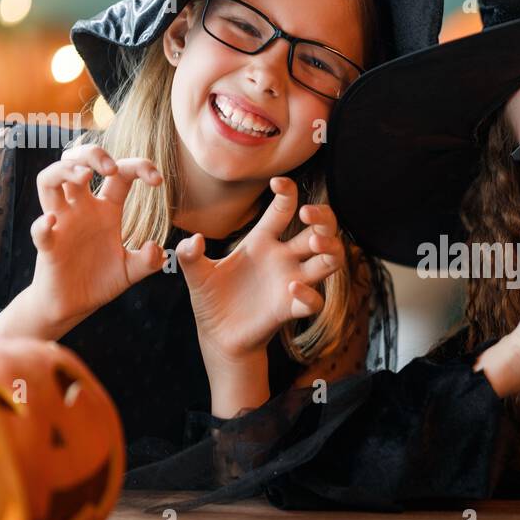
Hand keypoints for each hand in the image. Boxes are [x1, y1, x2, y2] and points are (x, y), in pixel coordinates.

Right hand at [0, 146, 163, 338]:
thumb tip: (156, 248)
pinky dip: (42, 224)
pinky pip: (40, 229)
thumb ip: (147, 261)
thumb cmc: (99, 281)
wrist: (72, 306)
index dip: (139, 167)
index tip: (157, 180)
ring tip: (84, 176)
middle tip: (111, 168)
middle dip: (93, 155)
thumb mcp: (131, 271)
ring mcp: (62, 224)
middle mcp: (81, 209)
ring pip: (48, 181)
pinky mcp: (47, 246)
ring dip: (64, 171)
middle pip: (78, 162)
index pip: (120, 174)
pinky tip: (53, 221)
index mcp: (106, 210)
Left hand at [177, 176, 343, 363]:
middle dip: (322, 217)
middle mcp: (283, 258)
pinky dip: (309, 293)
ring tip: (314, 244)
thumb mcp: (196, 275)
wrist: (218, 336)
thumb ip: (190, 256)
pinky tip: (292, 287)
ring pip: (329, 260)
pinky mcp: (291, 309)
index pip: (285, 208)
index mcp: (262, 241)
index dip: (288, 192)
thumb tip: (193, 240)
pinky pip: (314, 301)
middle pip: (320, 229)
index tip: (278, 182)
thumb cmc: (211, 300)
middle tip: (308, 215)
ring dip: (330, 248)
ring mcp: (291, 282)